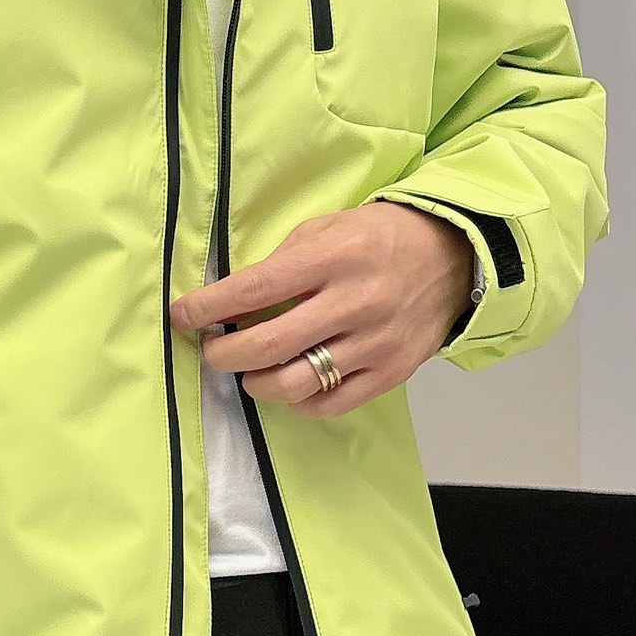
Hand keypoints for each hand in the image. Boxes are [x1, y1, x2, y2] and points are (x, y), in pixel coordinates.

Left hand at [168, 203, 475, 416]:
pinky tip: (289, 384)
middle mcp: (356, 301)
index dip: (209, 307)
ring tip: (249, 371)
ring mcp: (376, 342)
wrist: (454, 256)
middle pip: (269, 344)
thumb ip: (279, 266)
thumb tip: (228, 305)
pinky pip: (330, 404)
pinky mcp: (391, 372)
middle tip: (211, 350)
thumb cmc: (376, 239)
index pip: (256, 289)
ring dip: (256, 383)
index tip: (180, 315)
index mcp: (335, 256)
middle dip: (224, 353)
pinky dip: (298, 401)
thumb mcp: (326, 231)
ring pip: (296, 383)